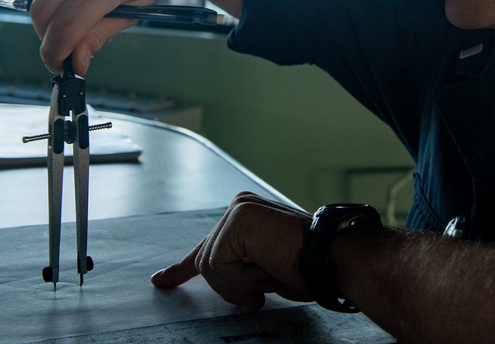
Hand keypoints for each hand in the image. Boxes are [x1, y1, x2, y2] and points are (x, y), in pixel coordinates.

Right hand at [25, 0, 187, 73]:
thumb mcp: (134, 9)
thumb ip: (100, 35)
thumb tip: (75, 63)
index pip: (64, 27)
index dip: (53, 52)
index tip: (54, 62)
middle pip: (42, 12)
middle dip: (47, 34)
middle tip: (62, 39)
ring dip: (46, 7)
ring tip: (72, 4)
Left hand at [151, 192, 311, 308]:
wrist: (334, 259)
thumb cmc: (310, 268)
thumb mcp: (264, 272)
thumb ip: (239, 271)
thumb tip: (226, 287)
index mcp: (246, 217)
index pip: (207, 247)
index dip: (180, 269)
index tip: (160, 280)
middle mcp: (239, 207)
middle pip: (206, 262)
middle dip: (232, 286)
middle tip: (265, 286)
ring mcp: (237, 210)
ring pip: (210, 266)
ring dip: (241, 284)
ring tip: (272, 274)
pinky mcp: (237, 220)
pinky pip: (218, 265)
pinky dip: (242, 279)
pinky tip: (267, 267)